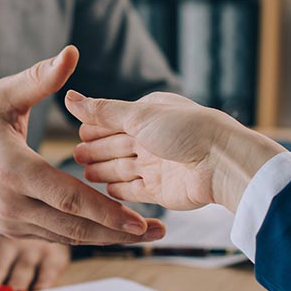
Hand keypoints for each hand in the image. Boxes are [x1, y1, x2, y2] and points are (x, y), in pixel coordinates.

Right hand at [0, 46, 165, 245]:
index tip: (140, 219)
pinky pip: (51, 236)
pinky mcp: (8, 231)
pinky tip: (108, 230)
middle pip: (75, 227)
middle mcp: (11, 205)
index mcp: (13, 172)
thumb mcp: (0, 97)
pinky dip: (81, 235)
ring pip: (66, 237)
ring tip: (142, 234)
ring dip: (105, 238)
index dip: (107, 212)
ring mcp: (9, 224)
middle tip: (156, 231)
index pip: (70, 198)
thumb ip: (39, 79)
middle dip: (118, 233)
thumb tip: (71, 52)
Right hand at [64, 91, 285, 212]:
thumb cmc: (185, 130)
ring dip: (104, 171)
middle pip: (116, 146)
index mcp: (149, 115)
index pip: (114, 121)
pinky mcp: (161, 190)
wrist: (220, 162)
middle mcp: (152, 139)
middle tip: (76, 155)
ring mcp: (157, 165)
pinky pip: (135, 191)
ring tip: (85, 174)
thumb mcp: (140, 115)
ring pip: (122, 169)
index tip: (78, 134)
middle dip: (97, 150)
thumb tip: (69, 97)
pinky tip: (107, 191)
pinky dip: (121, 192)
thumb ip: (103, 111)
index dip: (96, 128)